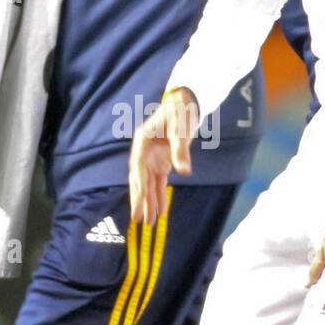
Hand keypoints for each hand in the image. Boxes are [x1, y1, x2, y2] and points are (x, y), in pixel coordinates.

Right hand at [129, 87, 197, 223]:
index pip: (138, 171)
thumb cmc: (180, 110)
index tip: (138, 206)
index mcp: (142, 143)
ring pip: (148, 185)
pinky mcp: (162, 161)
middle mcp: (143, 152)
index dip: (138, 189)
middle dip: (139, 201)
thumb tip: (184, 171)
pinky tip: (160, 211)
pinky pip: (159, 182)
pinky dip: (159, 196)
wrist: (185, 102)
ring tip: (149, 223)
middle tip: (138, 220)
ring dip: (149, 202)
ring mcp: (152, 158)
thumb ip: (181, 150)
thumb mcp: (181, 128)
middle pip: (139, 180)